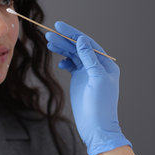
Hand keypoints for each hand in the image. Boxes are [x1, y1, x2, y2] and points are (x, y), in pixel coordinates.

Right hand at [46, 22, 131, 154]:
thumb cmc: (100, 105)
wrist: (96, 128)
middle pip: (79, 48)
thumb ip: (89, 58)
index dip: (73, 34)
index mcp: (106, 63)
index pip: (87, 43)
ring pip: (74, 56)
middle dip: (64, 40)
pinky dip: (65, 61)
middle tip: (48, 34)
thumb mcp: (96, 79)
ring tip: (49, 42)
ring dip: (62, 49)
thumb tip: (81, 40)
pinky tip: (59, 62)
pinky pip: (72, 65)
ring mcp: (88, 73)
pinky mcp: (80, 80)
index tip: (59, 26)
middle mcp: (98, 66)